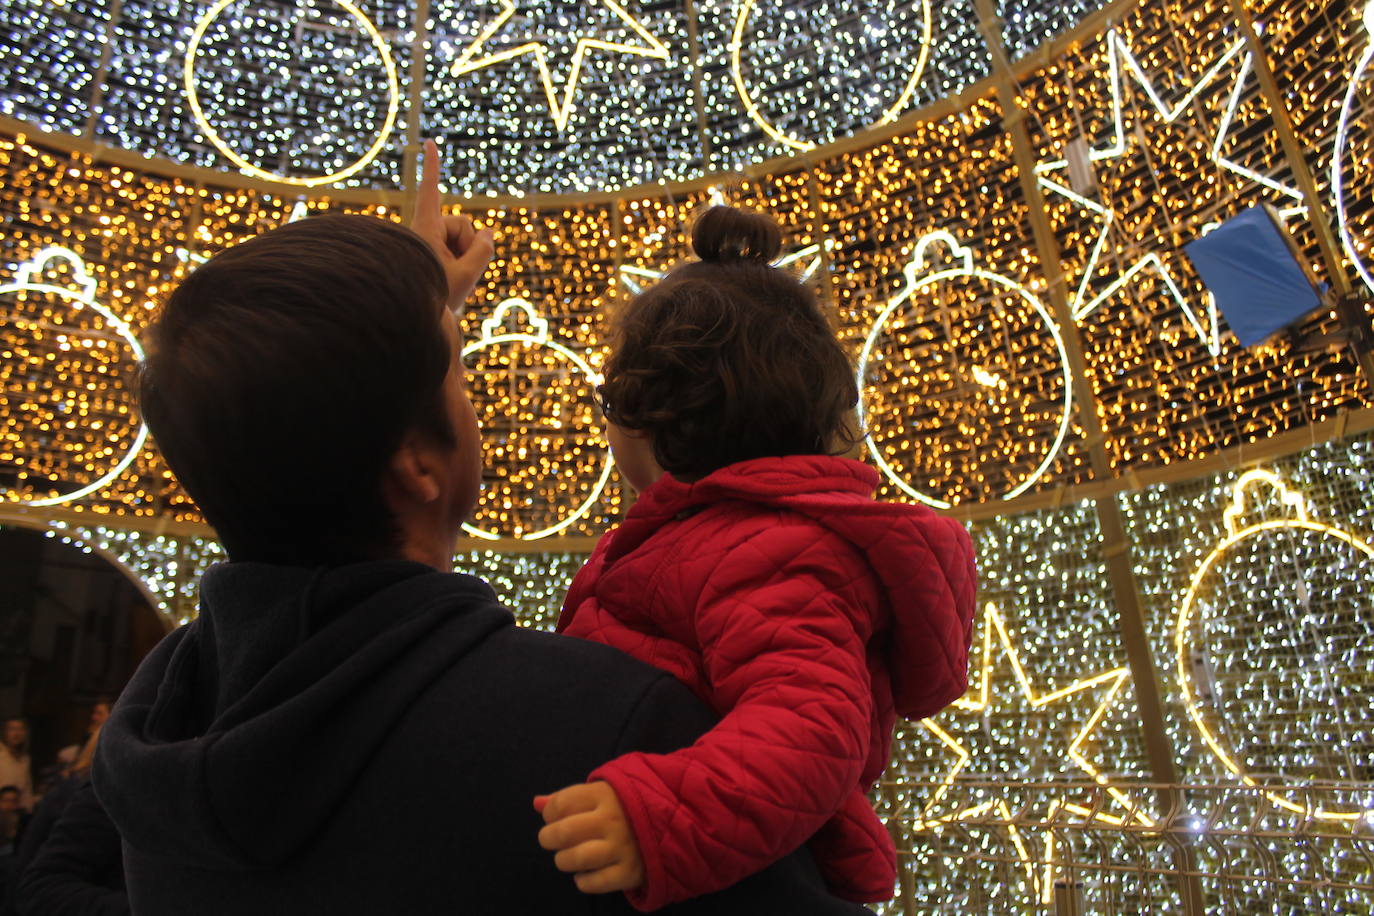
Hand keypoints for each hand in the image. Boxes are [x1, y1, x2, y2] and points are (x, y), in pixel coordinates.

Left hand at [410, 138, 493, 308]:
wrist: (410, 320)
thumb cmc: (430, 298)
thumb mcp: (465, 276)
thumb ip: (483, 251)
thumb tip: (488, 235)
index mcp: (425, 230)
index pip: (430, 191)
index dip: (432, 166)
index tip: (428, 143)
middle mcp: (425, 232)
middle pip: (464, 225)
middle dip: (468, 247)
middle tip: (458, 275)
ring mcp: (429, 245)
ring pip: (463, 241)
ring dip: (464, 260)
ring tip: (452, 284)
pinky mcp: (433, 256)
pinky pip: (457, 253)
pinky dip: (461, 265)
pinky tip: (456, 286)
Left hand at [535, 782, 644, 894]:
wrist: (672, 823)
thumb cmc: (625, 807)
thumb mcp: (600, 793)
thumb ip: (568, 797)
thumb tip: (536, 803)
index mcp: (604, 795)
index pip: (559, 804)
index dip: (549, 813)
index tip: (554, 817)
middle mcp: (612, 819)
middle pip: (563, 832)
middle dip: (548, 838)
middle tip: (553, 840)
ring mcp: (622, 846)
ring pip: (576, 858)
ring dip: (564, 860)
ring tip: (567, 857)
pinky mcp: (630, 871)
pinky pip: (595, 883)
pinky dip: (583, 882)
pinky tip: (584, 874)